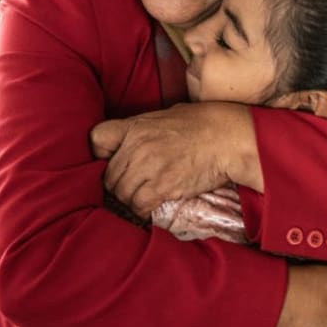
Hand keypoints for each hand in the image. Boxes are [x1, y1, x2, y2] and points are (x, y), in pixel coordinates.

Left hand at [89, 102, 256, 217]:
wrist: (229, 137)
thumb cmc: (201, 124)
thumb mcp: (165, 116)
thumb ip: (143, 130)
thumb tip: (131, 143)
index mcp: (135, 126)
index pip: (96, 139)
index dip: (99, 155)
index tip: (109, 162)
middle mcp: (137, 146)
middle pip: (109, 175)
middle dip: (117, 185)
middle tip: (130, 189)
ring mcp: (150, 167)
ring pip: (122, 193)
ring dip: (129, 200)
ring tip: (141, 199)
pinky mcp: (164, 186)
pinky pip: (139, 205)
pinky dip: (141, 210)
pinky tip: (149, 207)